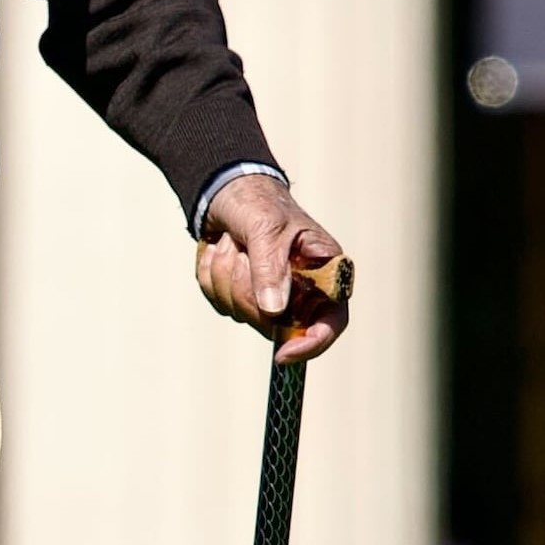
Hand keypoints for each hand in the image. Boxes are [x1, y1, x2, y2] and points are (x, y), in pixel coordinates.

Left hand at [194, 175, 351, 363]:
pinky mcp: (242, 295)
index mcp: (324, 272)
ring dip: (226, 274)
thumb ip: (270, 267)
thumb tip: (274, 310)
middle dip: (248, 290)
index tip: (284, 353)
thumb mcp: (266, 227)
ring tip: (232, 243)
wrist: (227, 191)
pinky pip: (220, 303)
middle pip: (277, 325)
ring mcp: (270, 296)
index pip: (332, 321)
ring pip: (242, 313)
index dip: (313, 343)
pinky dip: (212, 275)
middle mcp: (301, 290)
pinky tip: (220, 249)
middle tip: (241, 252)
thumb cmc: (259, 202)